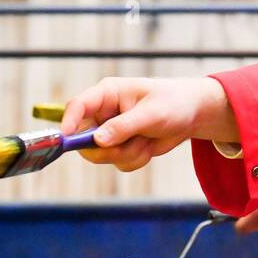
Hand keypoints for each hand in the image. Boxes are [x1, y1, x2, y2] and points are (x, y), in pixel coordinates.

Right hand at [61, 75, 237, 171]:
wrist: (192, 114)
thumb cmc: (174, 103)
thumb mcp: (152, 114)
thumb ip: (124, 126)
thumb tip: (97, 140)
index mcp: (107, 94)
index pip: (77, 106)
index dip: (67, 122)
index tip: (65, 139)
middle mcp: (104, 113)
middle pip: (82, 139)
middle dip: (106, 149)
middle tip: (130, 146)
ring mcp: (110, 132)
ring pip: (102, 155)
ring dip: (128, 154)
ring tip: (148, 139)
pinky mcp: (120, 147)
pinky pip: (118, 163)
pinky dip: (136, 160)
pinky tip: (149, 145)